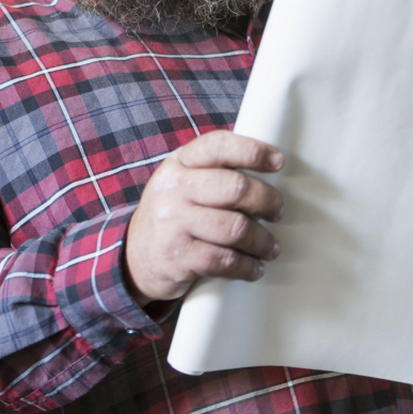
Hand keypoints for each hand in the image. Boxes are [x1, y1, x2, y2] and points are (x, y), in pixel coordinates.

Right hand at [124, 130, 283, 304]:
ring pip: (235, 227)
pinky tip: (254, 267)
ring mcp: (173, 222)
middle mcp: (173, 188)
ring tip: (270, 247)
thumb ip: (213, 171)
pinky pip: (224, 260)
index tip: (278, 161)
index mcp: (179, 163)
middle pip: (235, 187)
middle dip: (267, 200)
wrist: (134, 256)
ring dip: (262, 240)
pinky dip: (247, 266)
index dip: (252, 151)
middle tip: (277, 212)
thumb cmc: (173, 215)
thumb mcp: (182, 182)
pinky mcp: (177, 256)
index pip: (218, 146)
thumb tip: (268, 166)